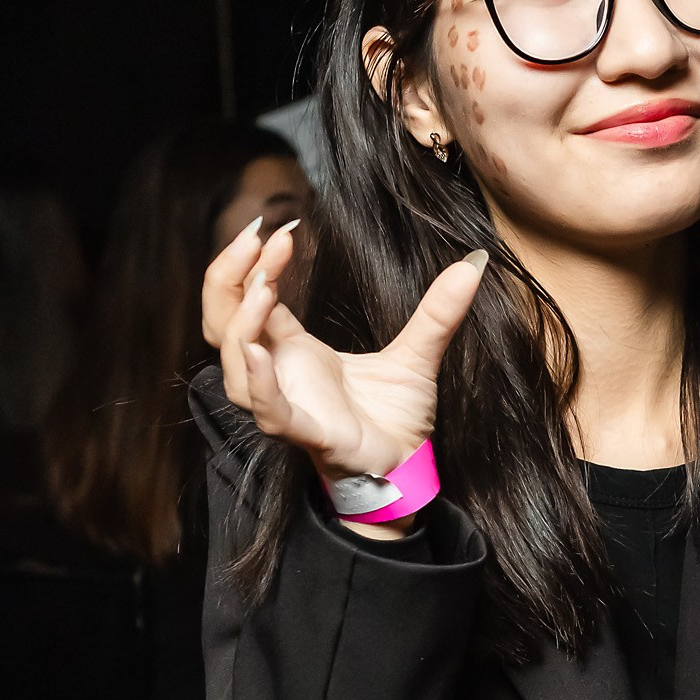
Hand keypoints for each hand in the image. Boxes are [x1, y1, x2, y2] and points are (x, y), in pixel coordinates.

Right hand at [201, 215, 487, 481]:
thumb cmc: (393, 419)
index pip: (252, 297)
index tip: (281, 229)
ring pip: (236, 362)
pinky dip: (260, 382)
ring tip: (264, 286)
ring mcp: (286, 402)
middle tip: (254, 234)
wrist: (406, 470)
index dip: (257, 262)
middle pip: (223, 321)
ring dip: (243, 321)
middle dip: (228, 276)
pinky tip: (263, 353)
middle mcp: (279, 371)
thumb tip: (475, 262)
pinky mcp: (304, 432)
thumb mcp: (417, 354)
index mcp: (294, 348)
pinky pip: (266, 408)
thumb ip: (438, 310)